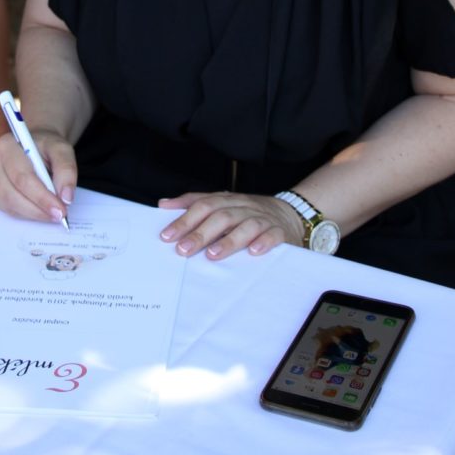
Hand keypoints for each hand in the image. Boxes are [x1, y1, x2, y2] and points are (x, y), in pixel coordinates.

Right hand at [0, 129, 77, 222]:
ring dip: (33, 213)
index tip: (61, 209)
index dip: (42, 197)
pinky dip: (25, 213)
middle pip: (12, 194)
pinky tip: (39, 210)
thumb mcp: (61, 149)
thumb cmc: (46, 146)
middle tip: (59, 215)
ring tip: (52, 213)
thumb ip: (66, 170)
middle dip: (38, 209)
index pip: (22, 177)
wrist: (35, 145)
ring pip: (9, 205)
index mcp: (7, 146)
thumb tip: (66, 197)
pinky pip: (7, 209)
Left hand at [158, 191, 304, 260]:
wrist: (291, 213)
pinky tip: (254, 252)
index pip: (203, 205)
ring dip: (228, 240)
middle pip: (221, 215)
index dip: (185, 219)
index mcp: (228, 199)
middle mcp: (244, 206)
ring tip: (212, 254)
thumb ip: (194, 203)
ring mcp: (263, 218)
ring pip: (245, 225)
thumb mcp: (222, 204)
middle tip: (183, 249)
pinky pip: (272, 235)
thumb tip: (163, 205)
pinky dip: (263, 242)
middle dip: (200, 232)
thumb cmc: (249, 212)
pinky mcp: (280, 232)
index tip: (166, 235)